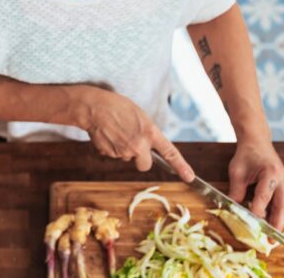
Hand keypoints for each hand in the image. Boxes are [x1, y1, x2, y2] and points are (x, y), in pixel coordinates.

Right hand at [76, 87, 194, 181]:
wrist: (93, 108)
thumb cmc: (116, 106)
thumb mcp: (139, 115)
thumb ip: (146, 131)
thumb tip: (147, 145)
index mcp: (150, 132)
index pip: (170, 152)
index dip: (181, 166)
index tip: (190, 177)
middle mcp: (139, 145)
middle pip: (145, 165)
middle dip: (140, 159)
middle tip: (133, 144)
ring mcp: (124, 152)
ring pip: (127, 158)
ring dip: (124, 149)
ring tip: (116, 131)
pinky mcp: (110, 154)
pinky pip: (114, 155)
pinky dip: (112, 147)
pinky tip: (108, 134)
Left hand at [228, 139, 283, 230]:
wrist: (257, 141)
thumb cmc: (246, 154)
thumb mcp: (236, 171)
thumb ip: (236, 190)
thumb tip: (233, 208)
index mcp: (271, 172)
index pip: (264, 196)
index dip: (257, 210)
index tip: (252, 223)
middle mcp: (283, 179)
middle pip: (281, 206)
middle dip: (276, 224)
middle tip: (271, 241)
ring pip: (283, 207)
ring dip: (277, 221)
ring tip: (271, 237)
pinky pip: (281, 202)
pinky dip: (276, 214)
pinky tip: (269, 224)